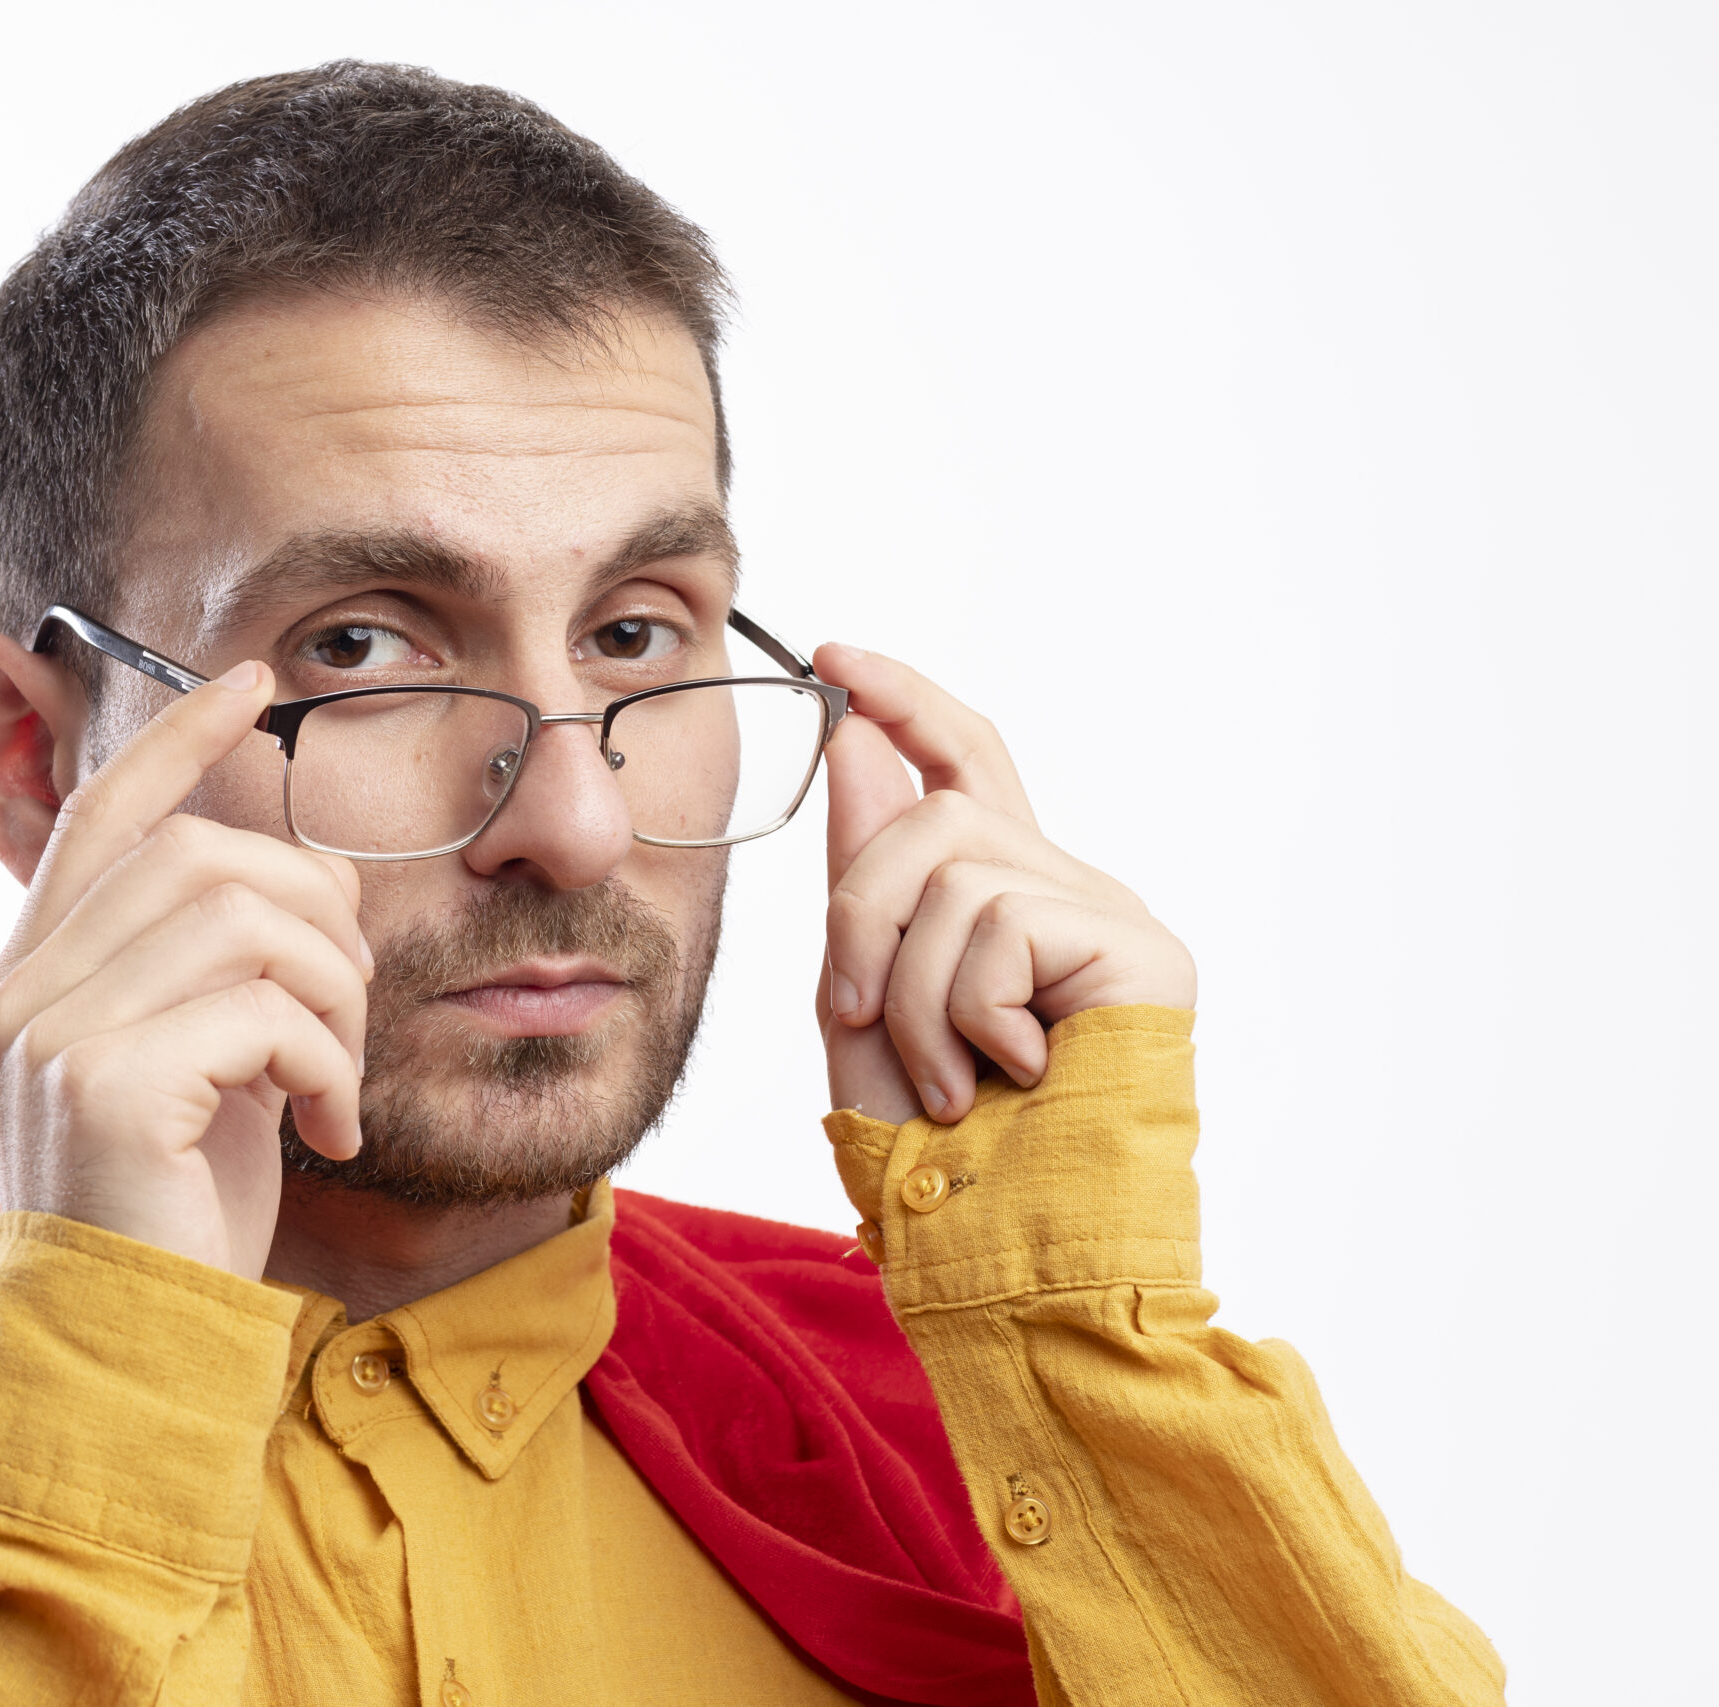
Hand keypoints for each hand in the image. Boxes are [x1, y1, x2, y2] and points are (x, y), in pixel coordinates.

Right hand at [0, 661, 373, 1278]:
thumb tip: (314, 869)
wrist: (125, 1351)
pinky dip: (327, 1061)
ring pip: (242, 916)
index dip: (181, 738)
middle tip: (350, 1004)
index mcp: (36, 976)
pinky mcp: (105, 1083)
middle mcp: (25, 990)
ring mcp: (53, 1032)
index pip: (104, 812)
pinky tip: (329, 1132)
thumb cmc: (172, 1215)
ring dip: (333, 990)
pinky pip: (263, 1010)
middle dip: (314, 908)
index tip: (257, 684)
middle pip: (201, 853)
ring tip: (339, 1079)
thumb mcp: (203, 1069)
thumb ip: (223, 971)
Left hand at [810, 646, 1195, 1124]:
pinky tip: (1009, 1070)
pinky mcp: (1139, 952)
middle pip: (931, 811)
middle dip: (859, 912)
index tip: (837, 656)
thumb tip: (856, 744)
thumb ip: (865, 878)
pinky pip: (1001, 922)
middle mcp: (1068, 890)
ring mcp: (1110, 918)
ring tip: (948, 1074)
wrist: (1004, 1246)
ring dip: (908, 988)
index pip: (964, 760)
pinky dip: (969, 1009)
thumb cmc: (937, 1150)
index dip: (904, 702)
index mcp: (1004, 897)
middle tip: (856, 1016)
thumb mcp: (864, 1000)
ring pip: (952, 867)